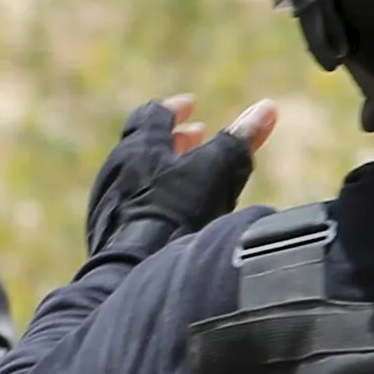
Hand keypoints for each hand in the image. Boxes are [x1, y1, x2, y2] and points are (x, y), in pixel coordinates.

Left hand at [88, 95, 278, 260]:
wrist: (134, 265)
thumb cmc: (178, 213)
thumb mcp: (217, 170)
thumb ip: (240, 140)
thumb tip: (267, 108)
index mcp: (140, 147)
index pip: (154, 114)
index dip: (176, 109)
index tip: (191, 108)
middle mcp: (117, 168)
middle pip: (142, 143)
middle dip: (172, 140)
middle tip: (192, 138)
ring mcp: (108, 201)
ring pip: (134, 175)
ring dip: (160, 170)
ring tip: (183, 179)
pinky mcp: (106, 231)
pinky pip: (128, 205)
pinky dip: (149, 200)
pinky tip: (165, 216)